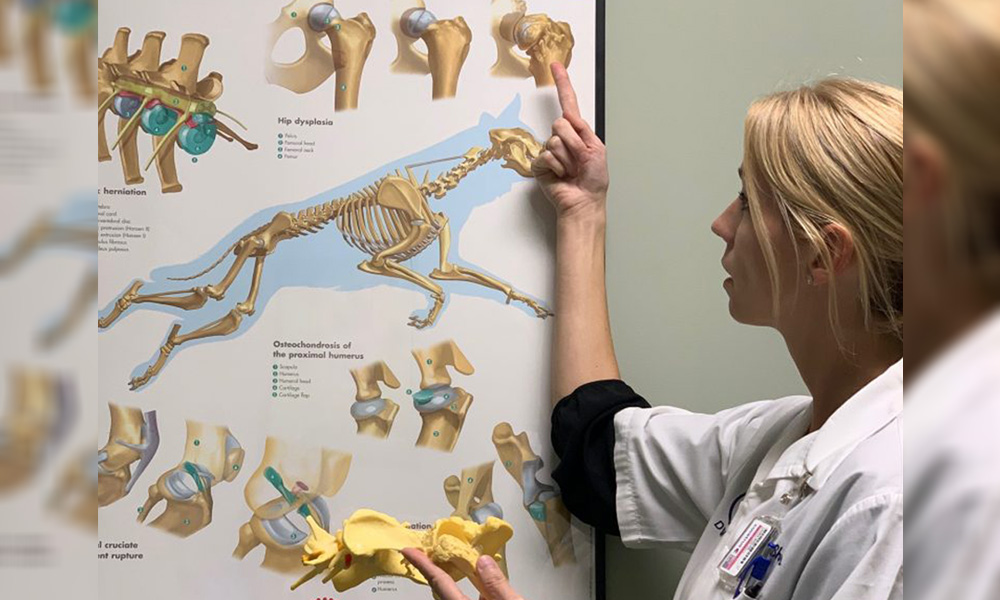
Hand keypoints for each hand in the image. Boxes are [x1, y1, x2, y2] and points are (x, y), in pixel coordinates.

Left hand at [401, 548, 523, 599]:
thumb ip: (497, 585)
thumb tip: (482, 562)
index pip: (440, 583)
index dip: (423, 565)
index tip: (410, 552)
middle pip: (443, 593)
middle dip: (435, 572)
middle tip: (429, 553)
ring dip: (450, 585)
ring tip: (451, 566)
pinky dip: (463, 596)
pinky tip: (478, 591)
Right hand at [532, 62, 608, 221]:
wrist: (584, 201)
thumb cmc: (594, 179)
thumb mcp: (596, 149)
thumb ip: (580, 131)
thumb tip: (565, 120)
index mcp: (578, 132)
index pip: (569, 103)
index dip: (563, 84)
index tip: (556, 66)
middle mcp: (563, 138)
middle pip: (561, 124)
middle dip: (573, 143)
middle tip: (580, 160)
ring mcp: (551, 150)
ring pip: (555, 141)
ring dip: (568, 159)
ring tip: (572, 170)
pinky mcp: (540, 164)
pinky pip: (547, 156)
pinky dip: (558, 167)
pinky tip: (562, 175)